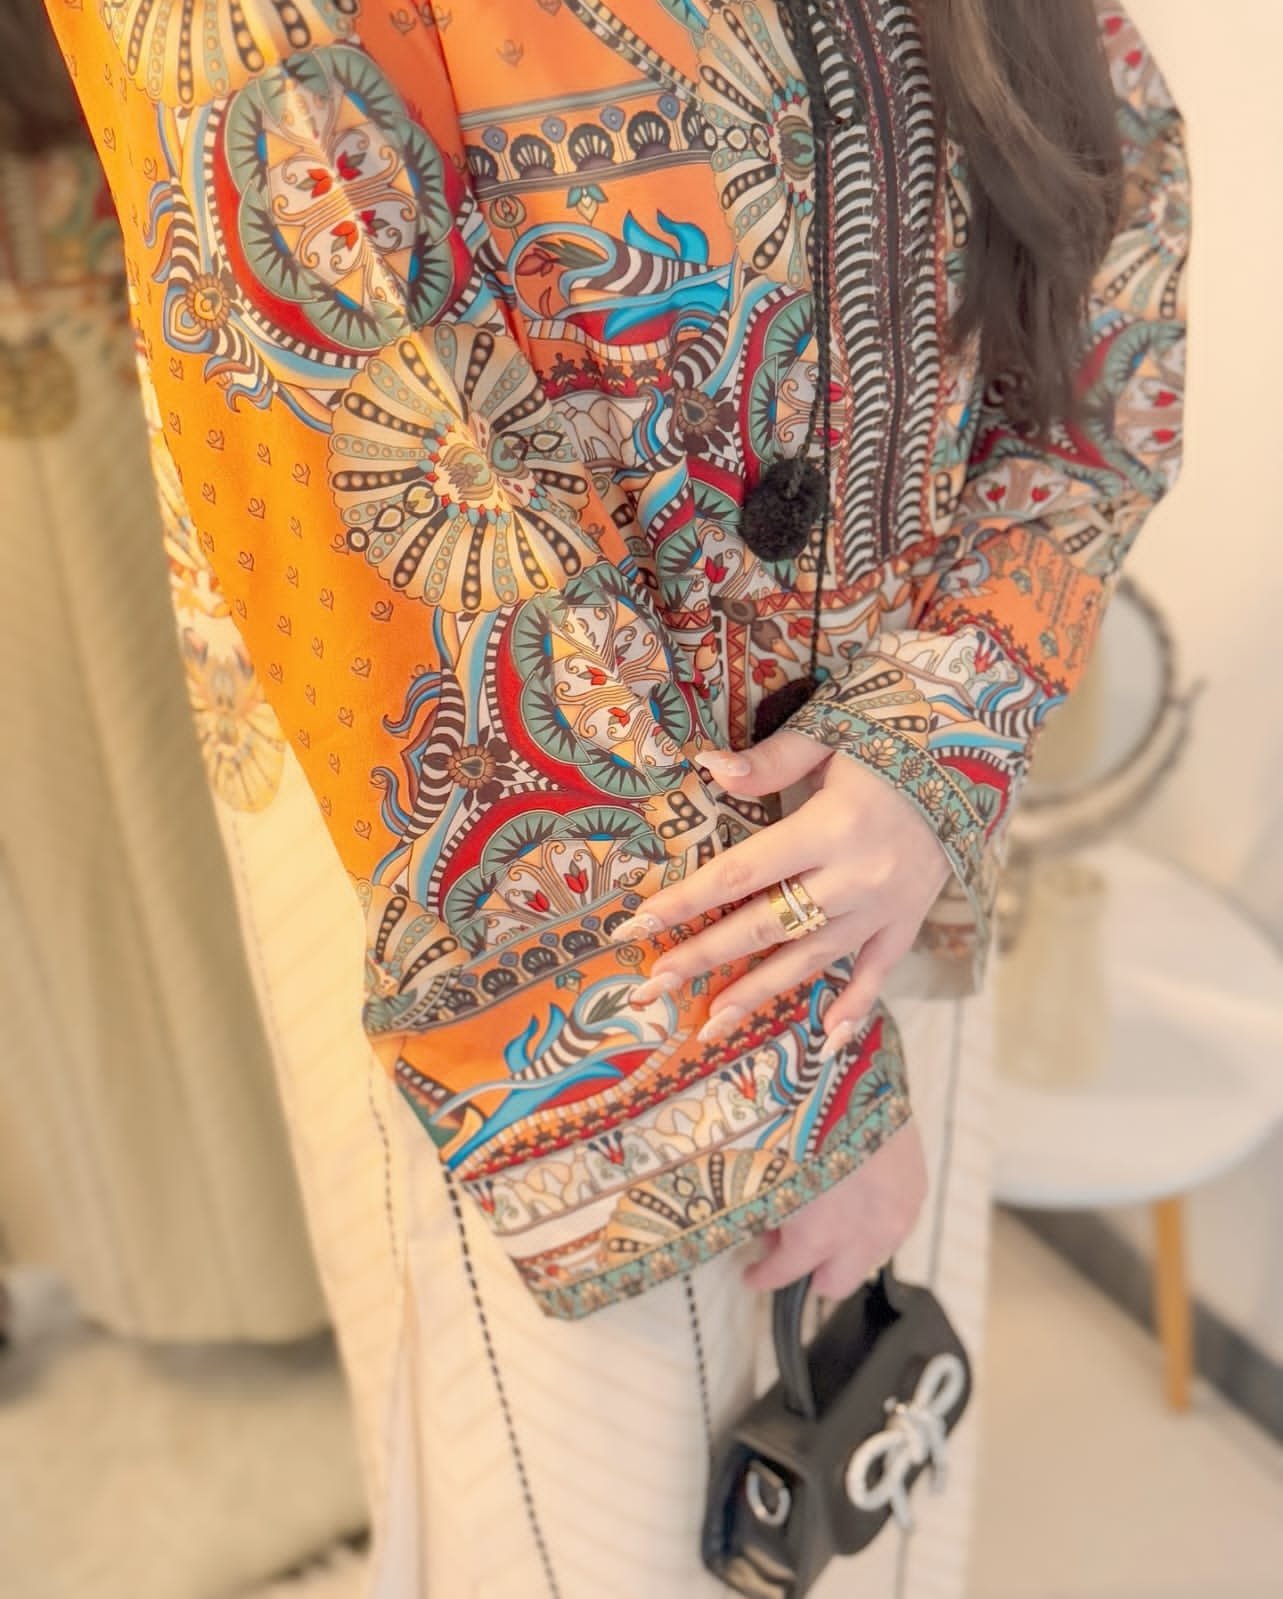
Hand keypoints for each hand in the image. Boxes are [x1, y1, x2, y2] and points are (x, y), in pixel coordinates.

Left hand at [614, 725, 949, 1294]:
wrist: (973, 761)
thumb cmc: (890, 742)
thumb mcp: (829, 736)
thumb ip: (769, 761)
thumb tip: (707, 768)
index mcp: (827, 828)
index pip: (740, 874)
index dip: (686, 902)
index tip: (638, 926)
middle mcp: (853, 877)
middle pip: (763, 926)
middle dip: (702, 959)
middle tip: (650, 988)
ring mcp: (882, 907)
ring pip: (809, 959)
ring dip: (757, 994)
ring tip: (709, 1026)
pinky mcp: (907, 921)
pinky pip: (877, 973)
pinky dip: (854, 1008)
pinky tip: (826, 1043)